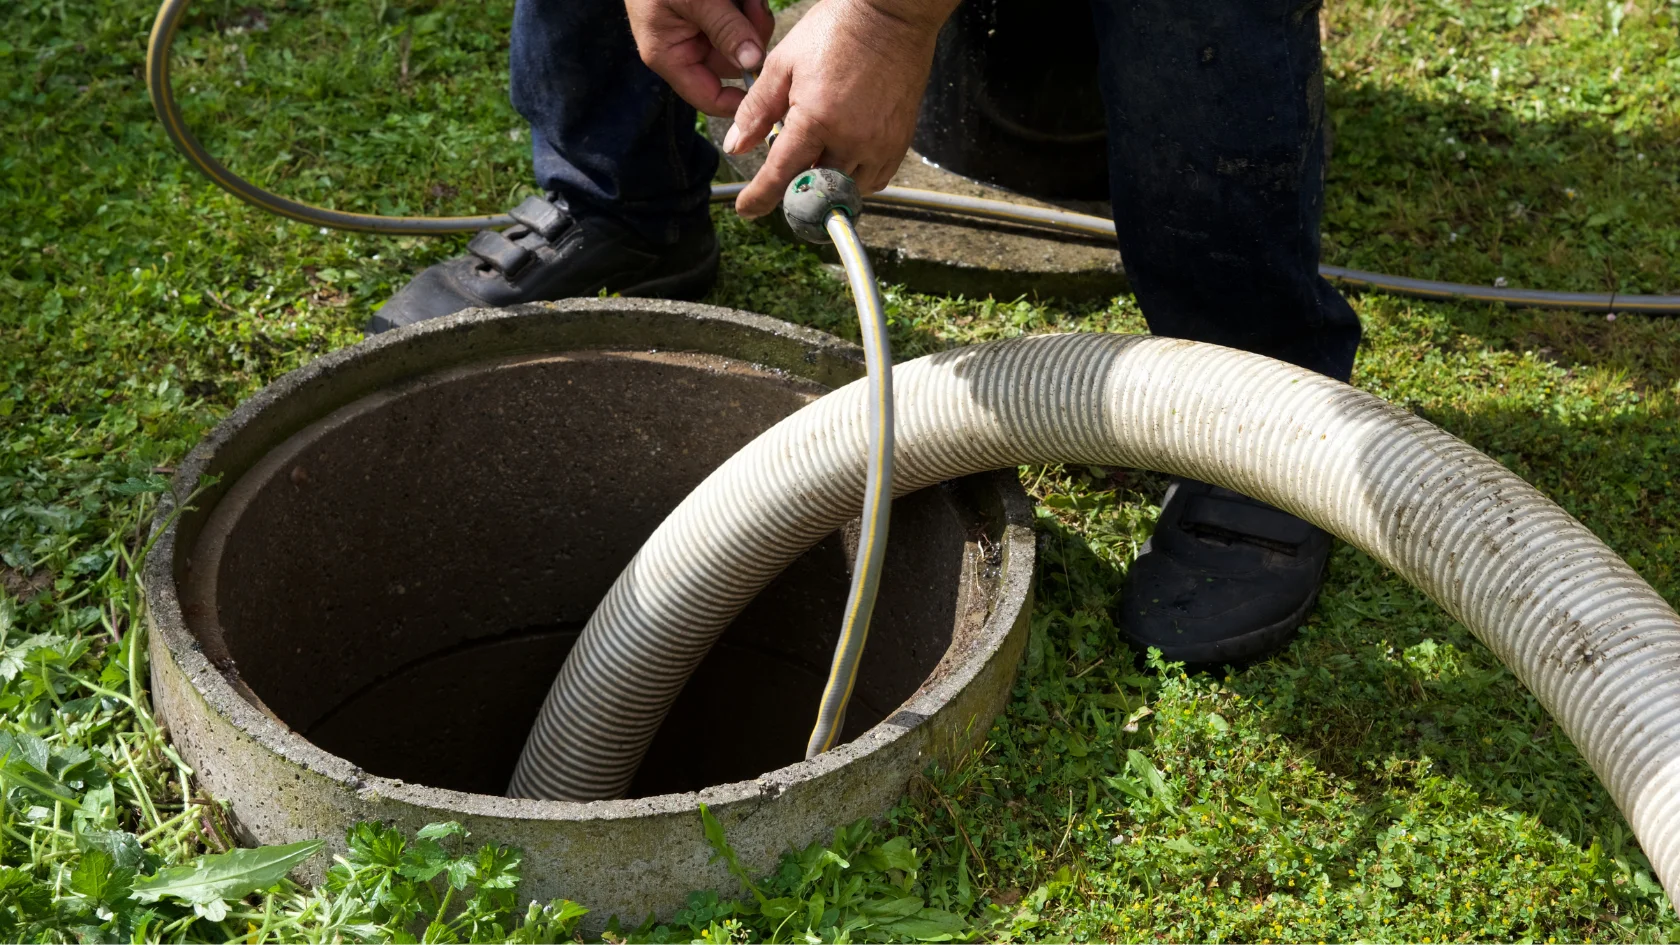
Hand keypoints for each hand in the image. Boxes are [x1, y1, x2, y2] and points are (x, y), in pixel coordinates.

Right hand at [625, 0, 775, 116]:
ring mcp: (700, 29)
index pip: (708, 97)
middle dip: (750, 38)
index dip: (740, 101)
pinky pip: (740, 18)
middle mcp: (686, 48)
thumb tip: (753, 63)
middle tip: (755, 9)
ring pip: (742, 38)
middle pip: (733, 64)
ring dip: (751, 15)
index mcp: (669, 55)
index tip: (768, 86)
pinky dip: (747, 5)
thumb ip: (725, 29)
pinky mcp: (712, 11)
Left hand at [723, 0, 953, 216]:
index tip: (747, 209)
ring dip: (826, 184)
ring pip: (846, 189)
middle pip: (815, 188)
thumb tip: (736, 146)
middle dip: (796, 189)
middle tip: (785, 176)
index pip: (781, 174)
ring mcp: (879, 144)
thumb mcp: (783, 63)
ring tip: (816, 159)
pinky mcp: (899, 142)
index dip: (760, 197)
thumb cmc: (837, 31)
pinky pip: (875, 180)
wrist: (891, 16)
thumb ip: (756, 109)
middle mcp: (851, 139)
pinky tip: (843, 158)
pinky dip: (854, 178)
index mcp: (816, 118)